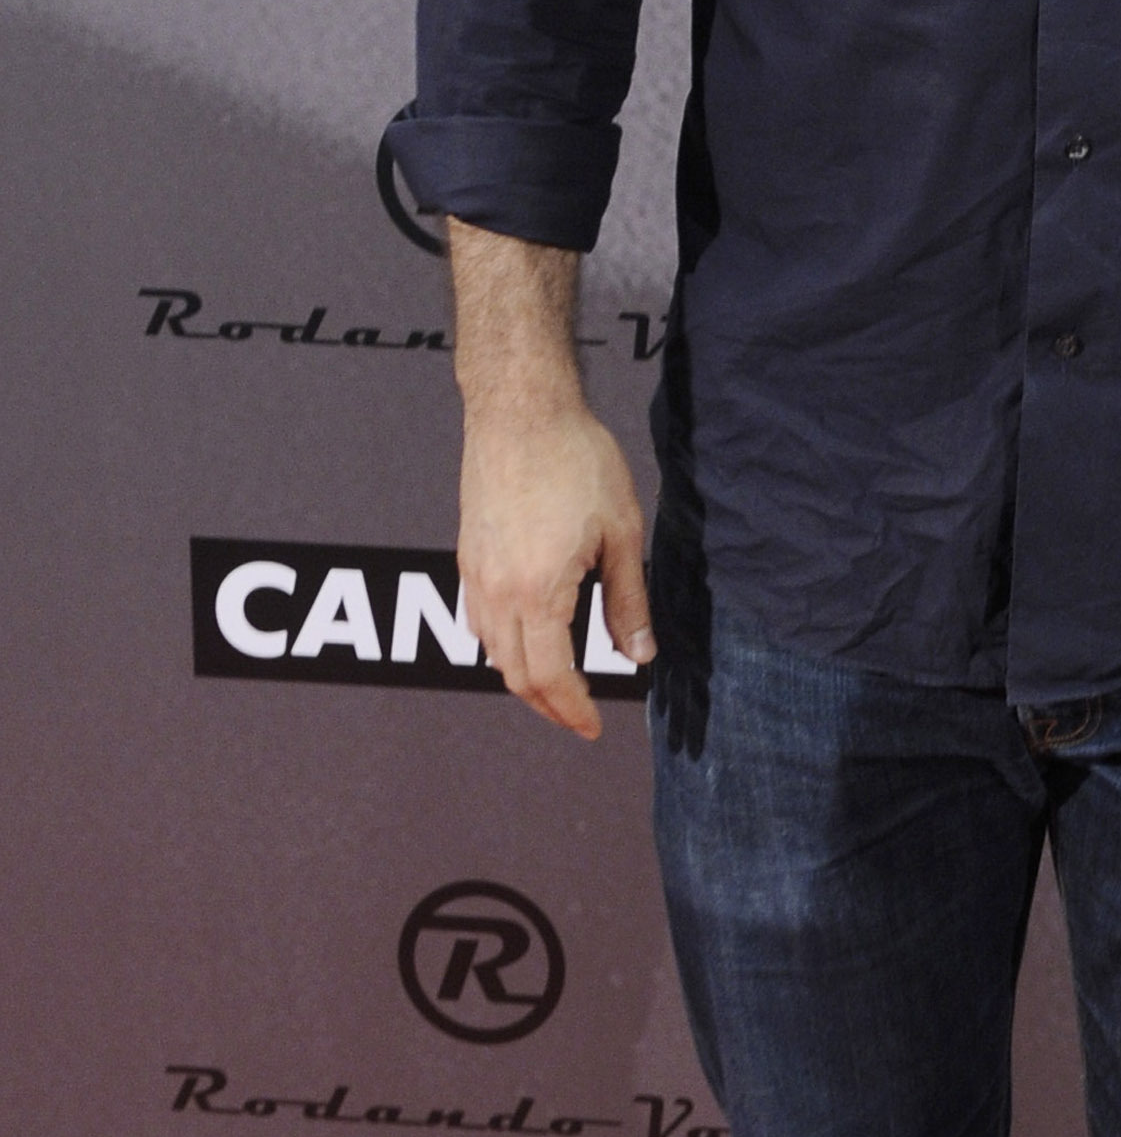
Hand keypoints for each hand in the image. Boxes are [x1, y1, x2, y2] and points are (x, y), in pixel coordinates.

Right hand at [459, 396, 652, 741]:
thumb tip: (638, 654)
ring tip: (559, 686)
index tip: (593, 726)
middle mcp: (496, 590)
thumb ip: (628, 601)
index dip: (572, 709)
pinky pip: (477, 620)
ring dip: (522, 677)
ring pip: (490, 650)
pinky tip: (527, 640)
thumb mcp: (622, 533)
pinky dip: (502, 645)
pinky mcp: (467, 554)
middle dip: (548, 704)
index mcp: (537, 591)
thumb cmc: (576, 460)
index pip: (550, 676)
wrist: (520, 409)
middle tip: (579, 716)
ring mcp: (474, 572)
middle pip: (514, 674)